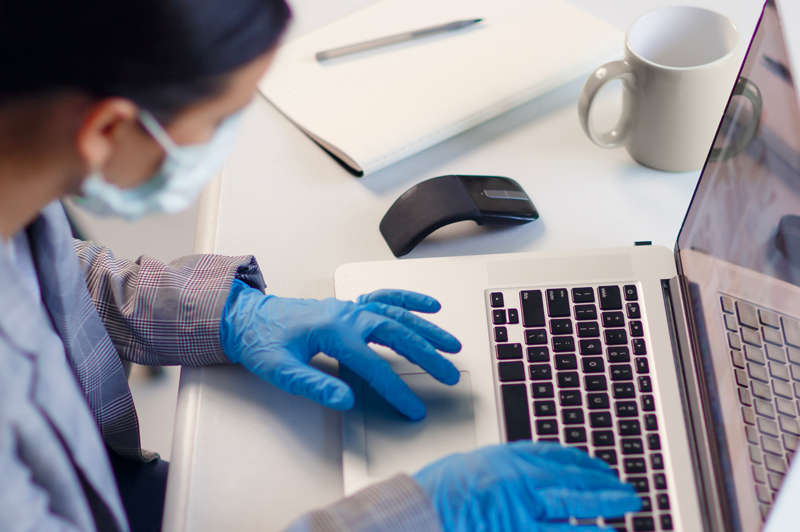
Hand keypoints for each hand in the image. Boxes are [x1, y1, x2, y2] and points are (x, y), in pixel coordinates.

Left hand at [220, 279, 460, 418]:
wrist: (247, 317)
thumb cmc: (262, 343)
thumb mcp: (280, 370)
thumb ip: (314, 385)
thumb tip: (345, 399)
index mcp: (333, 331)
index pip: (373, 366)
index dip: (397, 390)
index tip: (415, 408)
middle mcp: (347, 315)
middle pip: (397, 334)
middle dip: (426, 355)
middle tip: (449, 375)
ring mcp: (350, 308)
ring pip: (397, 315)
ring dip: (426, 329)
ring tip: (451, 344)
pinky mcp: (349, 307)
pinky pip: (385, 298)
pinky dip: (408, 299)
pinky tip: (429, 305)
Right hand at [413, 442, 641, 531]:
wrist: (419, 513)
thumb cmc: (443, 490)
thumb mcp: (480, 464)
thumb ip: (513, 465)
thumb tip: (544, 467)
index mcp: (509, 460)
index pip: (558, 458)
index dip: (586, 465)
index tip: (602, 470)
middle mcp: (519, 482)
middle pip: (573, 482)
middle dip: (605, 488)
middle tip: (629, 493)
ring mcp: (519, 512)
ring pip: (573, 511)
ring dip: (603, 511)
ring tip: (625, 510)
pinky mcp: (514, 531)